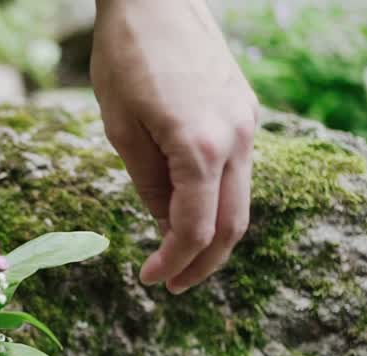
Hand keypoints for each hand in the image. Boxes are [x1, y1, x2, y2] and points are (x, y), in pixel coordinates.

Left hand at [91, 0, 259, 293]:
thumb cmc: (126, 57)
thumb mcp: (121, 128)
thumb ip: (146, 181)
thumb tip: (163, 223)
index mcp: (200, 146)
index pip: (196, 228)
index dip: (173, 262)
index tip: (149, 280)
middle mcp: (235, 138)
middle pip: (232, 225)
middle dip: (203, 263)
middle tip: (172, 286)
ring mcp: (246, 124)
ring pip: (240, 200)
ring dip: (213, 236)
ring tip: (178, 257)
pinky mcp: (243, 112)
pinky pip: (236, 171)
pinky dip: (215, 200)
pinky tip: (184, 210)